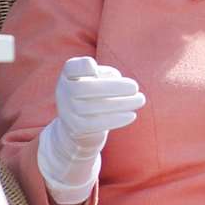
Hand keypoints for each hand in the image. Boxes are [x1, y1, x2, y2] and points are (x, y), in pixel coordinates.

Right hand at [37, 56, 145, 204]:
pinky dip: (116, 118)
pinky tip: (131, 115)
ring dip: (121, 102)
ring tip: (140, 99)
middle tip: (136, 87)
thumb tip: (111, 76)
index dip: (84, 67)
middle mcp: (64, 97)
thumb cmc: (92, 105)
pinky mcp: (78, 132)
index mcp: (67, 80)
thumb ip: (100, 77)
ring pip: (95, 107)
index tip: (96, 68)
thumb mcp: (93, 88)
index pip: (73, 68)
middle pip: (89, 89)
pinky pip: (98, 124)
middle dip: (115, 88)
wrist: (74, 137)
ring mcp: (68, 115)